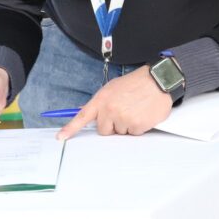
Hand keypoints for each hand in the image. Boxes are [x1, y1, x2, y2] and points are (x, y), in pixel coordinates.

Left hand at [57, 66, 172, 139]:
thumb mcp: (113, 88)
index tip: (61, 137)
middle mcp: (110, 109)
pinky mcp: (136, 126)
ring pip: (120, 133)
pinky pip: (133, 134)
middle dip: (112, 125)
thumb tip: (84, 110)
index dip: (70, 128)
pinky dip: (138, 127)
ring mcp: (123, 118)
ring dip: (127, 125)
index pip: (82, 116)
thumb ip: (100, 102)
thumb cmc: (135, 83)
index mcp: (102, 99)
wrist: (157, 81)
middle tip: (123, 112)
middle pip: (104, 130)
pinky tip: (143, 114)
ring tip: (135, 109)